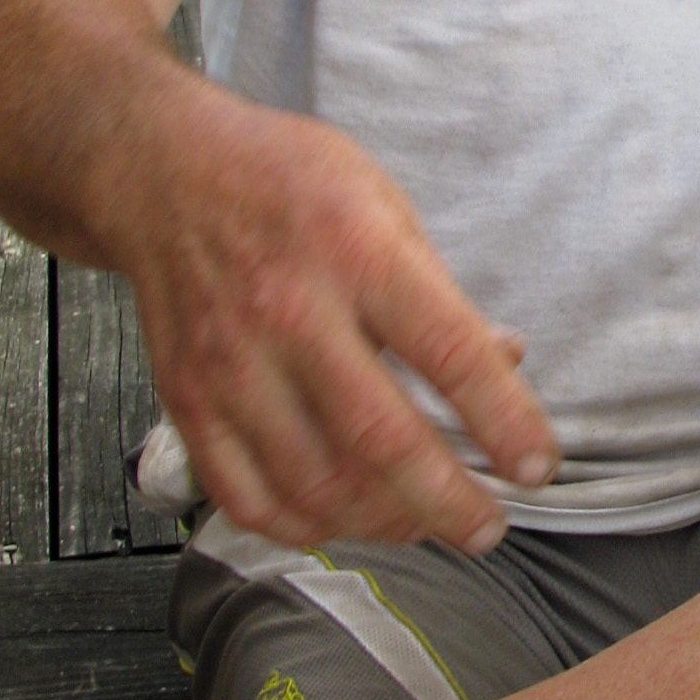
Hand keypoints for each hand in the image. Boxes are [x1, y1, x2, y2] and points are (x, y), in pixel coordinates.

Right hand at [122, 82, 558, 548]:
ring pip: (316, 483)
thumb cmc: (284, 181)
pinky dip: (303, 527)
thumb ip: (439, 293)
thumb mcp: (384, 203)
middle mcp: (290, 311)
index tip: (538, 468)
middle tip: (488, 528)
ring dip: (384, 522)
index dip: (505, 422)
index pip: (450, 352)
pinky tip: (341, 520)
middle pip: (382, 438)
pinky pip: (247, 496)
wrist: (160, 172)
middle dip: (450, 501)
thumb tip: (505, 363)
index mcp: (357, 250)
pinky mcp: (186, 400)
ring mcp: (231, 363)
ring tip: (422, 522)